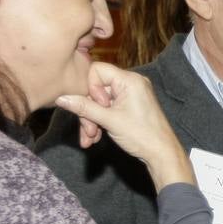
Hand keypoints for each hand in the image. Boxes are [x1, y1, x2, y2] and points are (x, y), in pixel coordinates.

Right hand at [55, 62, 193, 189]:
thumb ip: (83, 107)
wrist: (161, 154)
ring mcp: (131, 95)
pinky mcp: (130, 105)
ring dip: (92, 120)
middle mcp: (131, 83)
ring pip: (100, 101)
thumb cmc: (142, 136)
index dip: (91, 89)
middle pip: (96, 89)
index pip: (97, 70)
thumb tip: (61, 98)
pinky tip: (94, 138)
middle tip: (89, 131)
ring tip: (90, 139)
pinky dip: (100, 121)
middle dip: (88, 111)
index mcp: (130, 80)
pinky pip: (108, 108)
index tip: (99, 107)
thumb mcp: (108, 120)